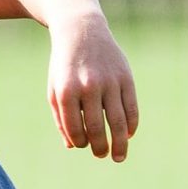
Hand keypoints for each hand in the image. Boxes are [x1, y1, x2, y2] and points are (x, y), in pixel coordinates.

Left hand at [49, 15, 138, 159]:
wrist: (81, 31)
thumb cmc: (65, 67)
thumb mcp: (55, 90)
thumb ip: (62, 119)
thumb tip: (73, 146)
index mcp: (67, 92)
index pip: (75, 129)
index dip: (80, 142)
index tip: (83, 145)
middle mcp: (89, 87)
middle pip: (98, 128)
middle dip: (101, 148)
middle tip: (102, 156)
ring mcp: (110, 82)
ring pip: (118, 121)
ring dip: (120, 144)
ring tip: (119, 157)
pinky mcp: (126, 78)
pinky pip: (132, 108)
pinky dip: (131, 125)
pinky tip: (128, 134)